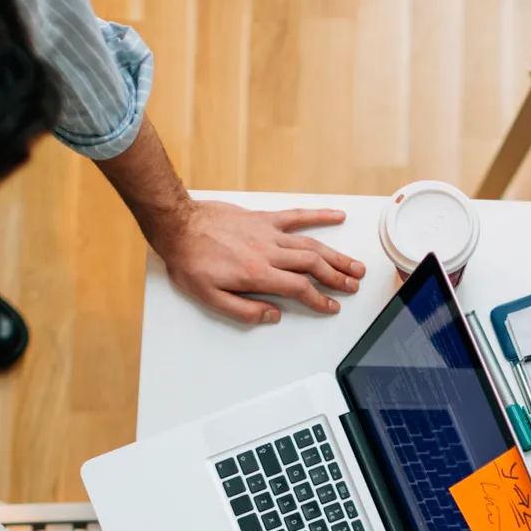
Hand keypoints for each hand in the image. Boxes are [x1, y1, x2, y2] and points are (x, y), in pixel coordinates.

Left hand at [152, 203, 365, 323]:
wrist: (176, 224)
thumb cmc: (190, 260)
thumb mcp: (210, 298)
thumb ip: (244, 310)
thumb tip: (272, 316)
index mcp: (257, 274)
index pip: (299, 288)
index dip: (320, 300)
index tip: (332, 306)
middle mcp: (267, 252)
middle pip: (313, 264)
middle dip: (337, 277)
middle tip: (353, 285)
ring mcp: (267, 232)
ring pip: (311, 244)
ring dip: (335, 255)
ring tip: (354, 264)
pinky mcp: (262, 217)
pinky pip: (295, 215)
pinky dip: (318, 215)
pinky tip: (336, 216)